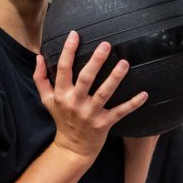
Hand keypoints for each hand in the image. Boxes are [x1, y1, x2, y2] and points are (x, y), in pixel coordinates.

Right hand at [33, 31, 147, 159]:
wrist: (72, 148)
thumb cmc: (61, 119)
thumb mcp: (47, 100)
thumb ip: (40, 79)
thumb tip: (38, 57)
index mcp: (61, 95)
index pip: (63, 69)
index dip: (68, 51)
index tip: (75, 34)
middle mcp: (75, 103)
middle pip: (85, 78)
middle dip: (95, 61)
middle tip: (106, 44)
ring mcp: (90, 114)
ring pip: (104, 93)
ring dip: (115, 78)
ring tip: (124, 63)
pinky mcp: (104, 123)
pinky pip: (120, 112)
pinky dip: (133, 104)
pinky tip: (144, 94)